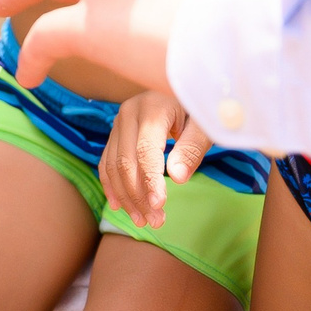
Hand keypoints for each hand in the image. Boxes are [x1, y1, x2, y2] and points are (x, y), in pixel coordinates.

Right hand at [99, 90, 209, 228]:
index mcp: (152, 107)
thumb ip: (192, 149)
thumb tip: (178, 178)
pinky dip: (111, 185)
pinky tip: (119, 206)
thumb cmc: (200, 109)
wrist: (186, 89)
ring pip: (113, 165)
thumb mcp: (205, 126)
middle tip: (155, 222)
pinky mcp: (116, 132)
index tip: (159, 207)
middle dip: (138, 195)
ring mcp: (119, 122)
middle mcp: (128, 112)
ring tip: (143, 220)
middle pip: (126, 161)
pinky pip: (106, 161)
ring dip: (125, 196)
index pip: (146, 151)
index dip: (150, 181)